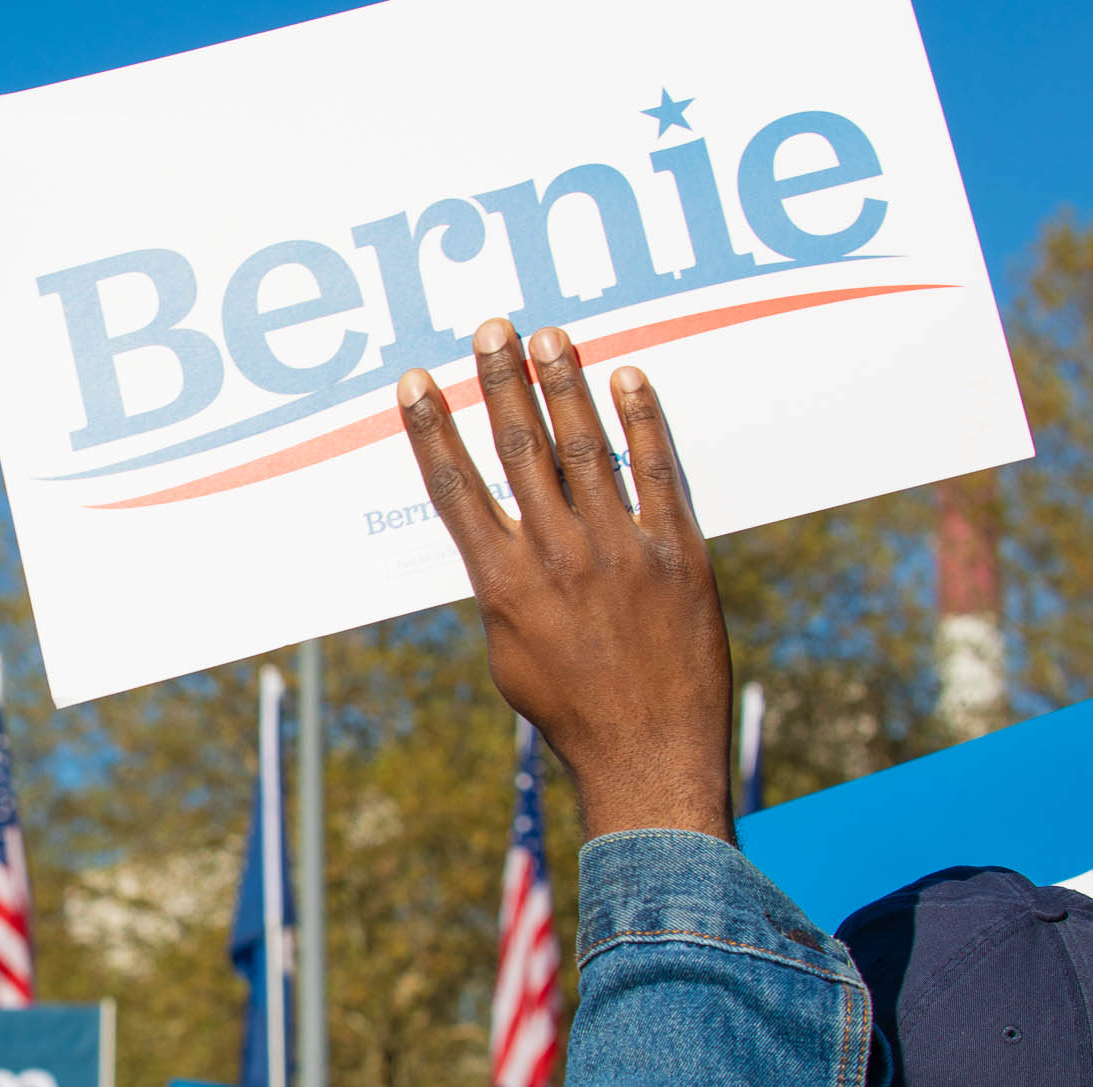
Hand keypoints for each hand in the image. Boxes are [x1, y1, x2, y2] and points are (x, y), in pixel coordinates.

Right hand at [397, 321, 733, 842]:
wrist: (651, 751)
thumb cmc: (572, 710)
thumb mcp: (510, 653)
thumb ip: (504, 587)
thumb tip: (498, 540)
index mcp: (504, 583)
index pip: (456, 489)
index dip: (433, 430)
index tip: (416, 382)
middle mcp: (557, 555)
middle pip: (520, 450)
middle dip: (501, 382)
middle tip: (490, 328)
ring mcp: (620, 549)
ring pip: (584, 448)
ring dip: (565, 385)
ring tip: (551, 335)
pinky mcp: (677, 551)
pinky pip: (656, 472)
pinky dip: (642, 422)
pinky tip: (629, 379)